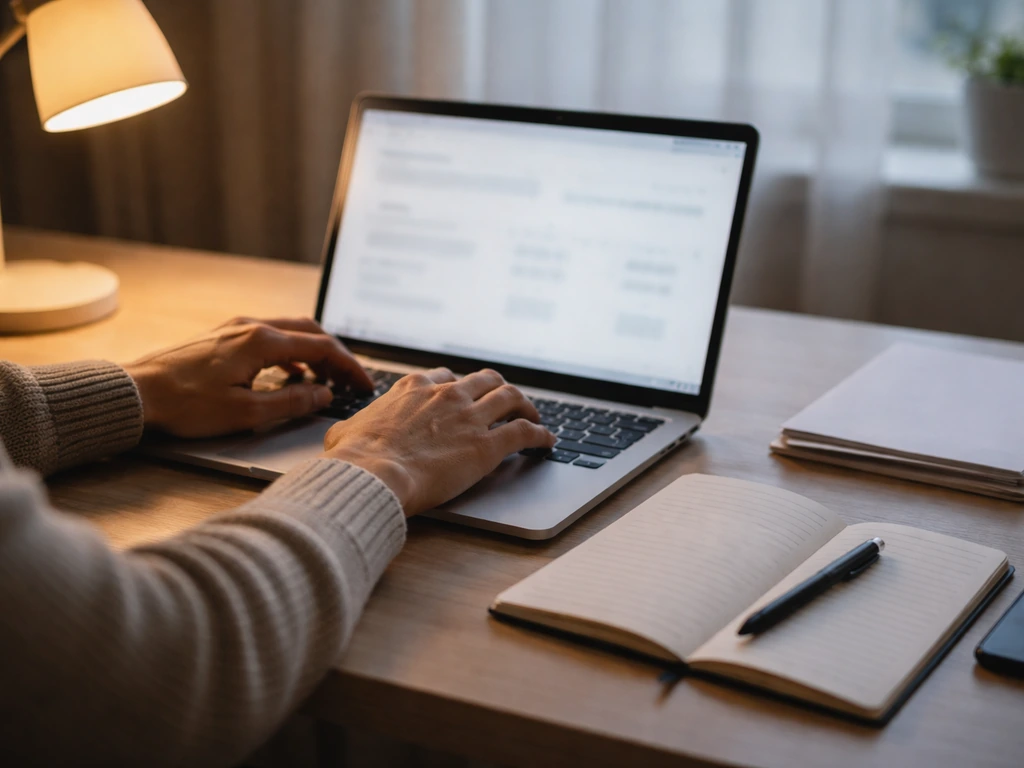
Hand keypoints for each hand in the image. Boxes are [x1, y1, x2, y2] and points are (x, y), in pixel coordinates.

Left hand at [124, 317, 372, 437]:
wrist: (135, 393)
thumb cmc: (185, 405)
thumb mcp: (246, 412)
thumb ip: (292, 402)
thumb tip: (324, 395)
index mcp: (261, 341)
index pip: (322, 347)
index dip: (349, 367)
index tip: (363, 384)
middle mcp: (251, 326)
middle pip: (309, 331)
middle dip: (335, 354)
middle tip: (349, 379)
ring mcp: (234, 328)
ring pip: (289, 330)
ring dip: (312, 351)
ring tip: (323, 380)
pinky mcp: (221, 336)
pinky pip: (268, 336)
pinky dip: (289, 351)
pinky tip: (289, 373)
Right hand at [322, 368, 555, 515]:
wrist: (374, 475)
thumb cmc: (355, 458)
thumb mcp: (344, 432)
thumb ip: (350, 428)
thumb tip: (341, 435)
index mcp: (414, 388)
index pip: (445, 377)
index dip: (459, 386)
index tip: (465, 395)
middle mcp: (447, 395)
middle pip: (485, 380)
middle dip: (498, 388)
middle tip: (505, 401)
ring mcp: (470, 418)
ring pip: (511, 398)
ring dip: (526, 405)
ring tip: (533, 416)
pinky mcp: (487, 445)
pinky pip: (524, 432)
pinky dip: (540, 434)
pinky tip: (546, 442)